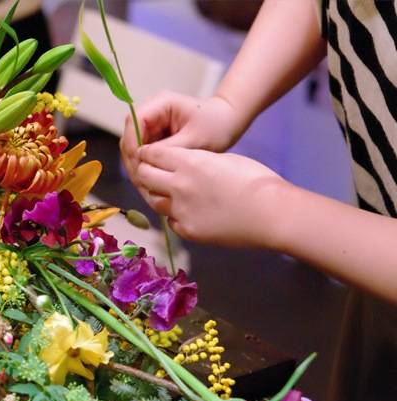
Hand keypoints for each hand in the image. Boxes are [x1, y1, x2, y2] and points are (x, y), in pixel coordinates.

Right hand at [120, 92, 245, 197]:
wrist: (228, 121)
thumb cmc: (217, 124)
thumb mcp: (195, 139)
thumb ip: (169, 150)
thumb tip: (145, 163)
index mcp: (161, 103)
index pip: (134, 121)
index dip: (132, 144)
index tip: (140, 165)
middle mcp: (151, 111)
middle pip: (129, 136)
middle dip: (133, 159)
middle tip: (141, 181)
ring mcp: (152, 124)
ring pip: (133, 147)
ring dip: (138, 165)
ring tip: (147, 184)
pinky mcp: (154, 136)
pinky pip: (143, 153)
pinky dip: (146, 166)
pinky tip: (153, 180)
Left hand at [135, 144, 288, 247]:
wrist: (272, 214)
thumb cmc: (256, 180)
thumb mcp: (222, 158)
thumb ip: (196, 160)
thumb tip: (182, 163)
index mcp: (188, 162)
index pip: (151, 154)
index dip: (147, 153)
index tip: (147, 154)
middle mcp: (178, 186)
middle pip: (145, 176)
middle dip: (145, 172)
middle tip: (150, 172)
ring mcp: (181, 211)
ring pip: (154, 200)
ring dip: (157, 195)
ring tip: (167, 192)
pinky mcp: (188, 231)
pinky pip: (171, 221)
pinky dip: (174, 215)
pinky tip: (186, 211)